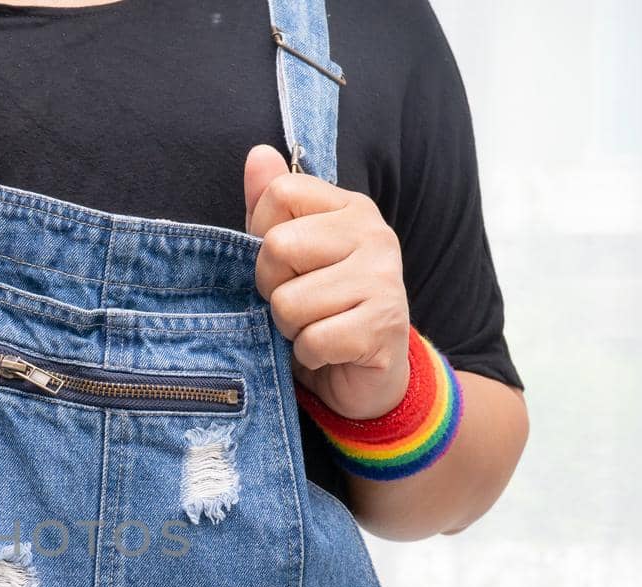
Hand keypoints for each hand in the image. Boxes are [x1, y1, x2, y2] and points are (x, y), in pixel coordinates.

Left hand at [244, 145, 409, 419]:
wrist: (367, 376)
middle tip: (298, 304)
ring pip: (289, 302)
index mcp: (350, 208)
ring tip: (315, 327)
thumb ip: (269, 206)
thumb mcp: (290, 255)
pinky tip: (329, 351)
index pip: (279, 194)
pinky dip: (309, 354)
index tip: (283, 264)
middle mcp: (373, 235)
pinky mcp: (383, 327)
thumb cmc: (322, 309)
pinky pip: (312, 340)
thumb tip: (257, 155)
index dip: (260, 236)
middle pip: (276, 247)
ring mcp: (384, 279)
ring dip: (290, 327)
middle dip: (273, 288)